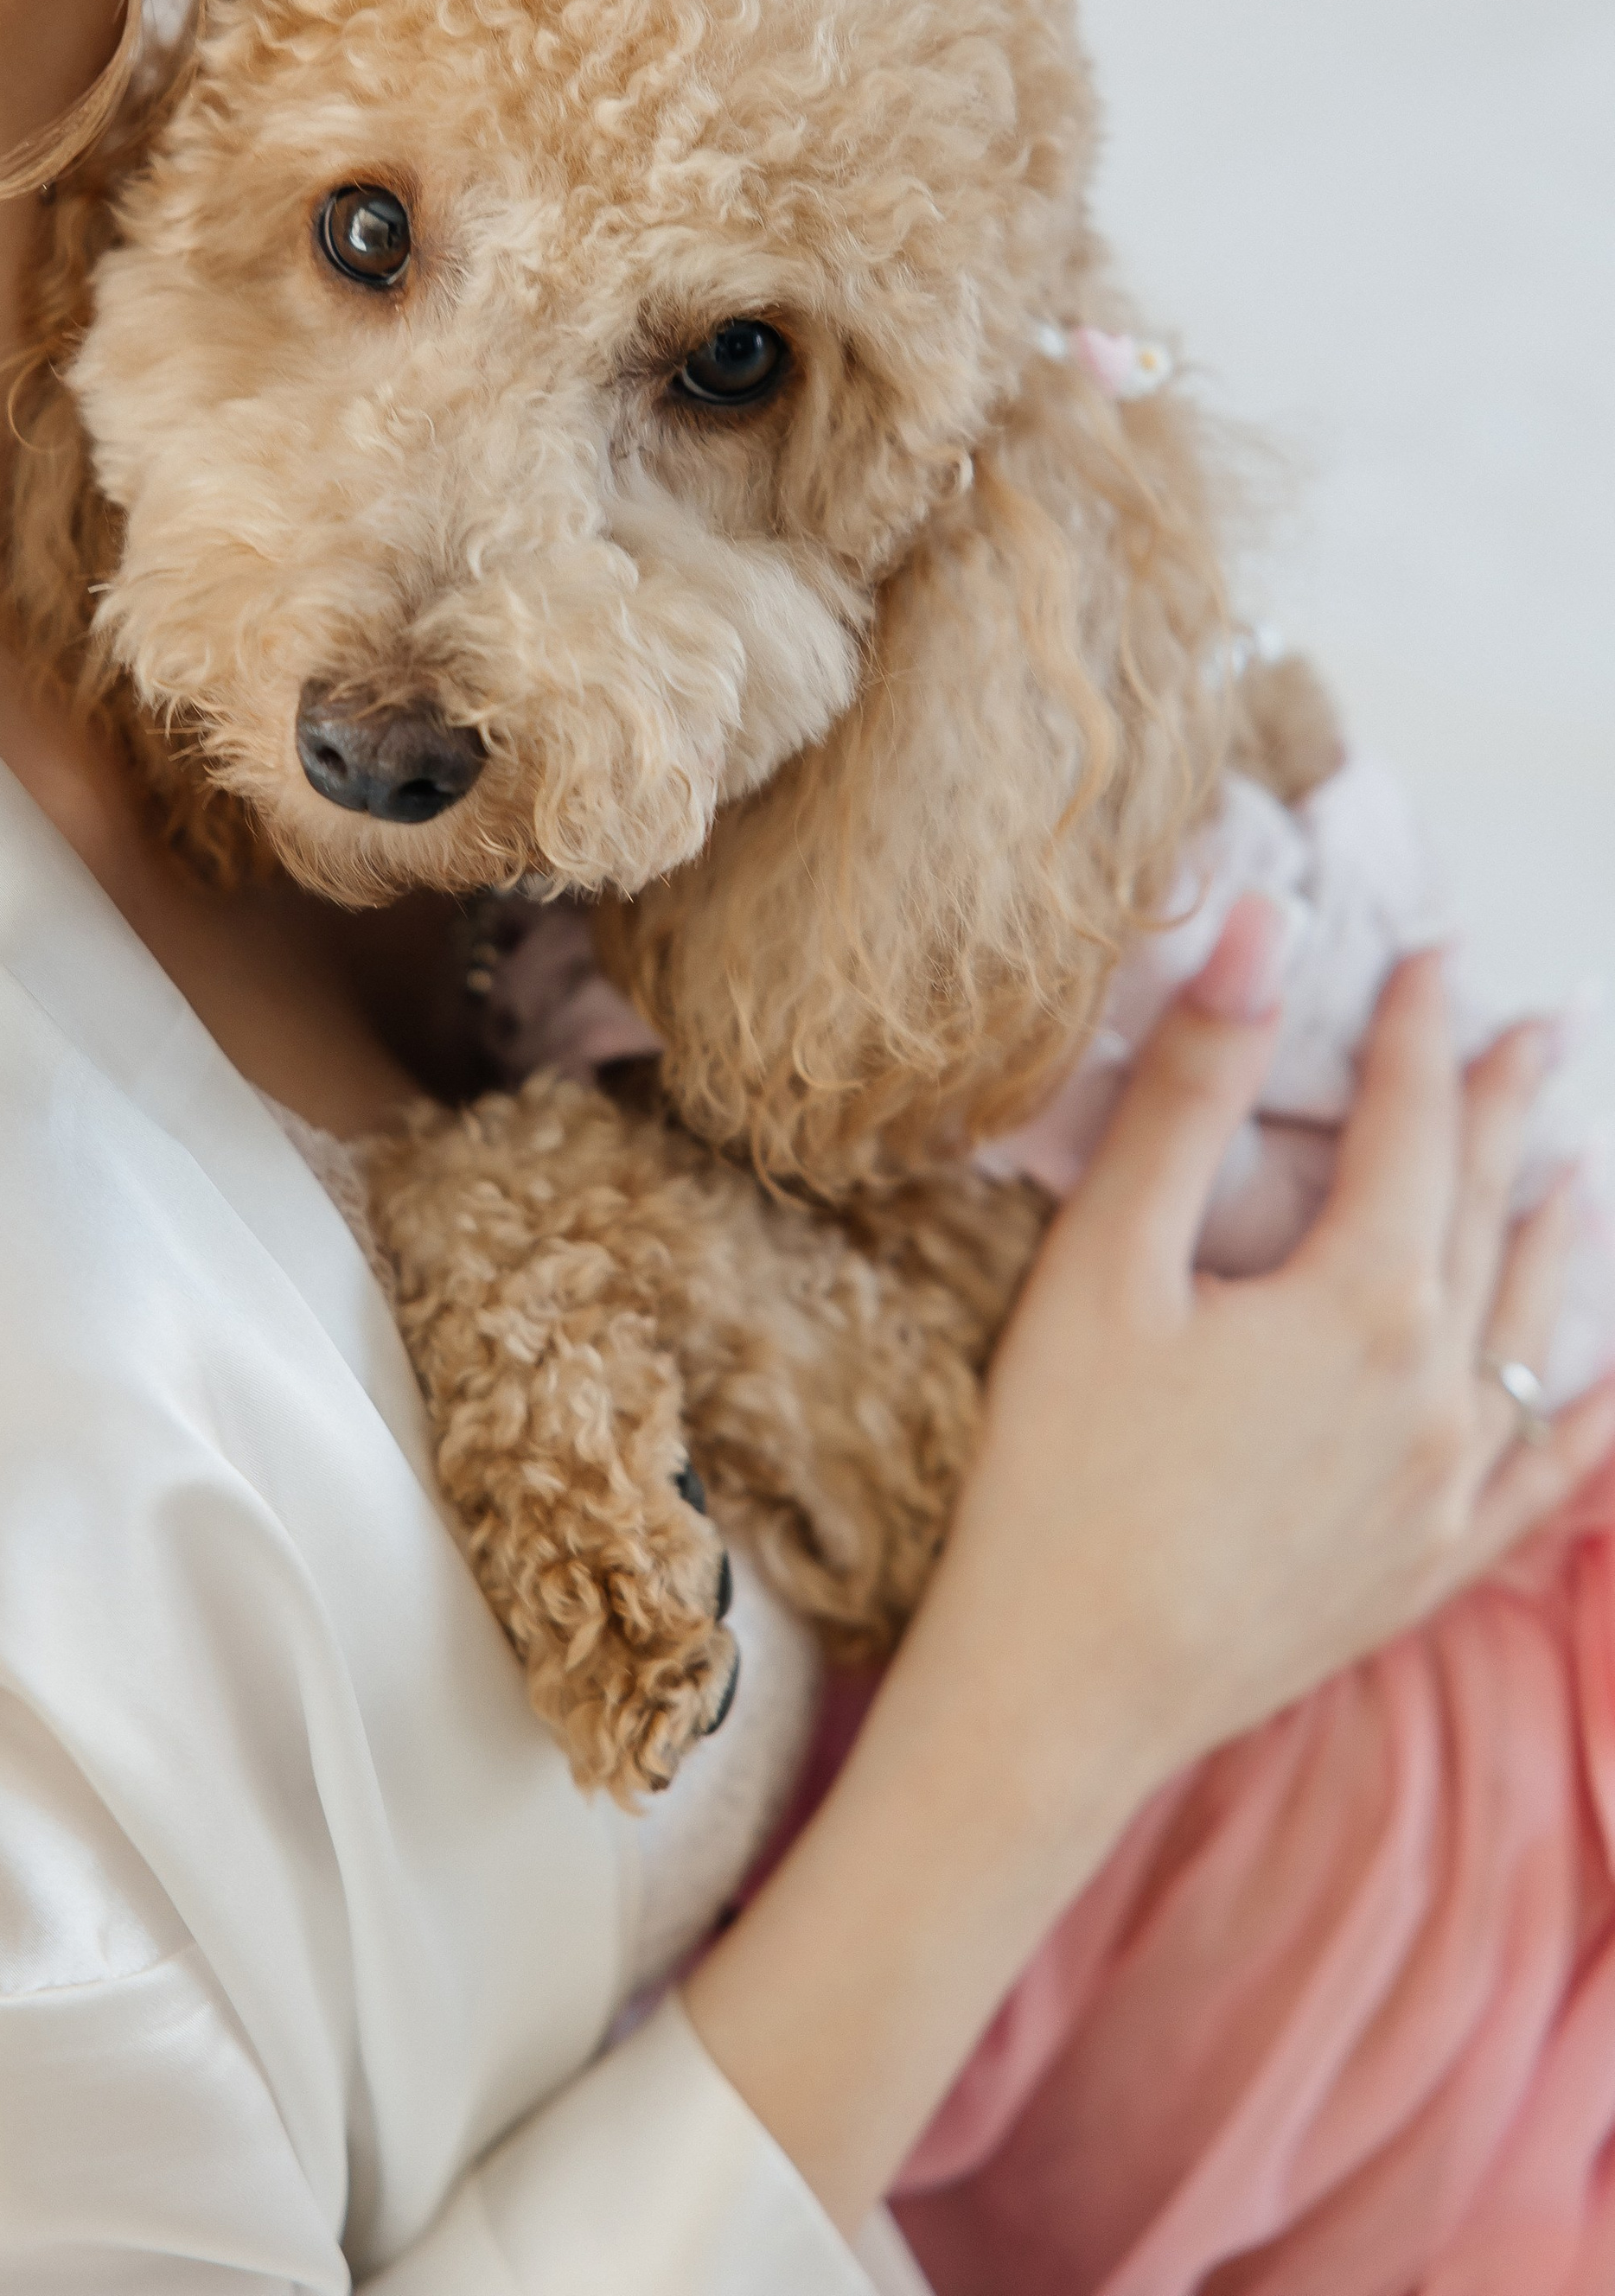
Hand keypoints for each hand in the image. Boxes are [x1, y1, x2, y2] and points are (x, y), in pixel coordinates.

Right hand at [683, 898, 1614, 2232]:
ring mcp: (1449, 1490)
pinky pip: (1547, 1473)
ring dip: (1555, 1235)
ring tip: (1572, 1171)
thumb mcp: (1105, 1264)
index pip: (1409, 1125)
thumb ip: (1190, 1094)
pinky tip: (1599, 1378)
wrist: (1068, 1689)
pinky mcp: (1430, 1568)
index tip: (1428, 958)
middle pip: (1484, 1211)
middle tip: (1530, 1031)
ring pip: (1535, 1330)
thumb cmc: (1062, 1471)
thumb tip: (1255, 933)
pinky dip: (1584, 1409)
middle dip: (1500, 1108)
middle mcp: (1437, 1390)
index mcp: (1361, 1300)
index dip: (1416, 1032)